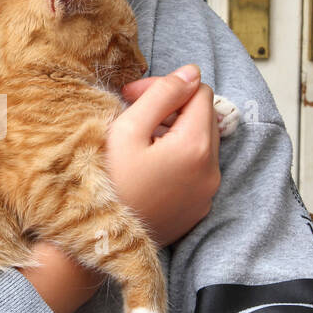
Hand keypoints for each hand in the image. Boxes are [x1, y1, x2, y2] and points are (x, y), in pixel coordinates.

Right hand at [106, 65, 221, 248]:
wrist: (101, 240)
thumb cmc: (107, 183)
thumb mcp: (127, 128)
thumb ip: (162, 94)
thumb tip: (191, 73)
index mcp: (196, 146)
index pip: (200, 91)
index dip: (167, 87)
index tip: (133, 96)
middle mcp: (211, 171)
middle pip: (204, 117)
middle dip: (172, 108)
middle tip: (133, 115)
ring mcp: (207, 193)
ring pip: (201, 143)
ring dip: (174, 133)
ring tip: (137, 143)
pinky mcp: (198, 209)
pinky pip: (196, 170)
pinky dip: (177, 159)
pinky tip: (146, 167)